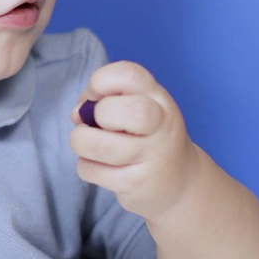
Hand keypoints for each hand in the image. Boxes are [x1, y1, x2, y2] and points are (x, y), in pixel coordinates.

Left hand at [70, 60, 198, 220]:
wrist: (180, 183)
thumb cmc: (147, 137)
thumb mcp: (137, 108)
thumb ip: (104, 99)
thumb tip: (77, 113)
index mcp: (158, 98)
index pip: (129, 74)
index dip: (101, 81)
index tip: (97, 95)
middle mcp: (162, 125)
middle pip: (124, 111)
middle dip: (97, 114)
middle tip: (98, 123)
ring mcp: (152, 157)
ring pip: (98, 145)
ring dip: (81, 142)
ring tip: (91, 145)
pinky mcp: (137, 184)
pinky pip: (91, 171)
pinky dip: (87, 167)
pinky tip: (102, 166)